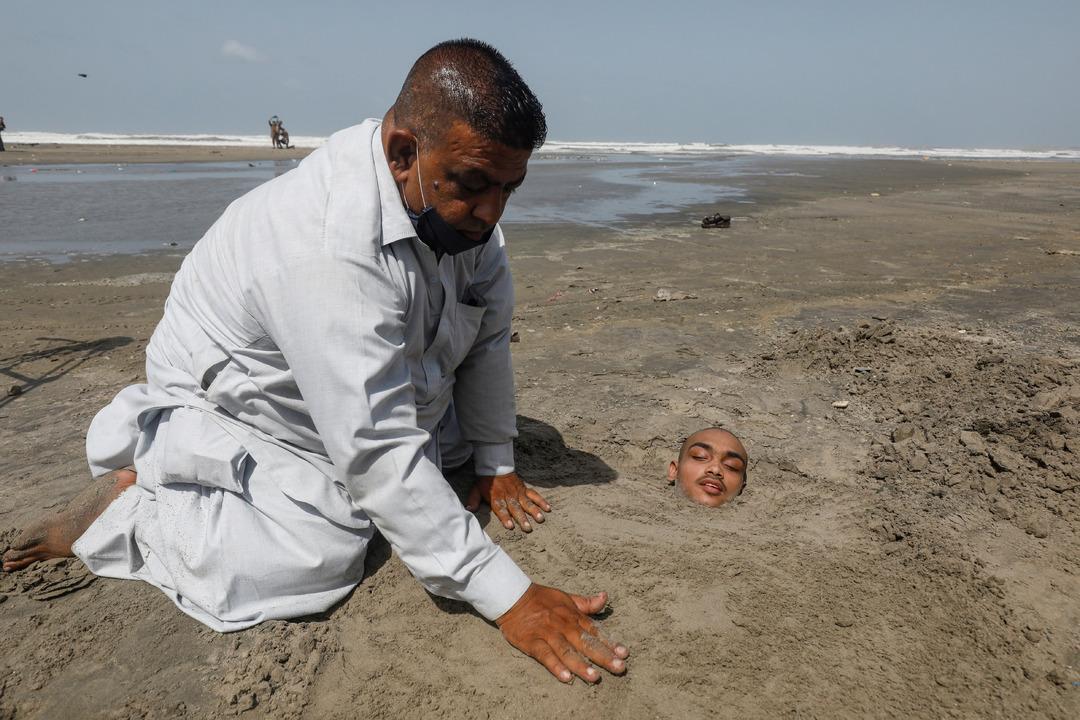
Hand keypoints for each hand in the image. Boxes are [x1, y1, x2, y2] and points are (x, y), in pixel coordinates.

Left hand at [466, 472, 550, 532]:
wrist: (496, 466)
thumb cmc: (486, 481)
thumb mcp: (476, 490)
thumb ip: (473, 500)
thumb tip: (468, 510)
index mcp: (497, 498)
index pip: (501, 509)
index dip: (505, 518)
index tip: (510, 526)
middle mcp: (509, 496)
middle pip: (516, 508)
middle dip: (522, 518)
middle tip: (528, 528)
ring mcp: (518, 493)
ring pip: (527, 503)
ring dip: (534, 511)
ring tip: (540, 519)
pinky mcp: (524, 489)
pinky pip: (534, 495)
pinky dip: (541, 501)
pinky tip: (548, 508)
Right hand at [496, 583, 628, 683]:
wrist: (512, 596)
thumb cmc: (541, 599)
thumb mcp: (566, 597)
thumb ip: (586, 603)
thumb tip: (605, 597)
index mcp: (573, 616)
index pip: (594, 631)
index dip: (609, 643)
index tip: (624, 653)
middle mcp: (563, 625)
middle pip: (585, 643)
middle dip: (603, 656)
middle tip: (619, 667)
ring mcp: (548, 634)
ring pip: (567, 651)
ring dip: (581, 664)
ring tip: (595, 677)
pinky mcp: (532, 642)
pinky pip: (545, 656)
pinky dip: (555, 666)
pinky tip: (566, 678)